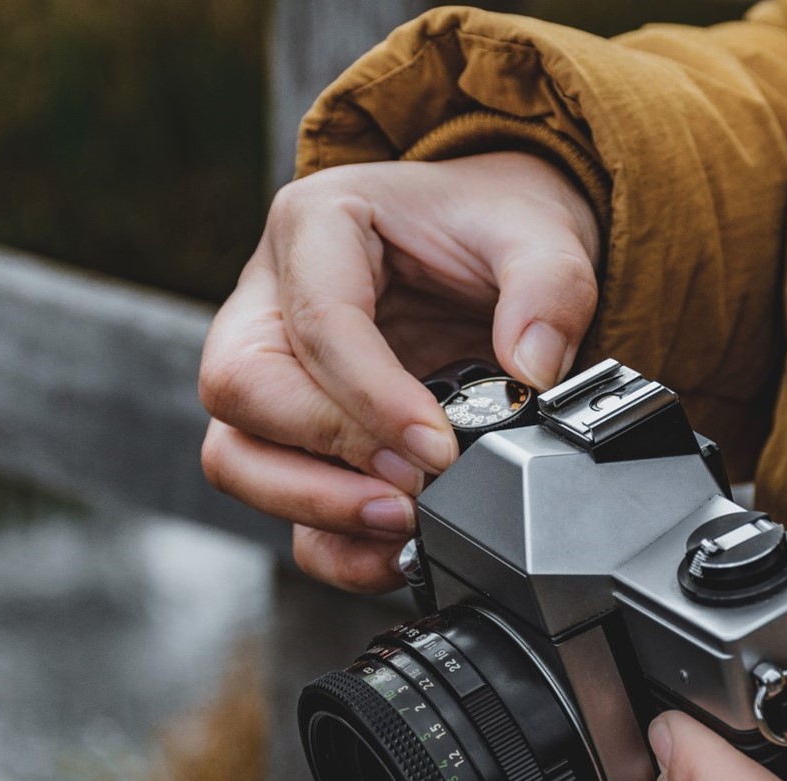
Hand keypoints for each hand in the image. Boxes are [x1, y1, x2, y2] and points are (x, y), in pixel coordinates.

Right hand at [199, 152, 600, 590]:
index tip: (439, 446)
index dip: (371, 397)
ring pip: (237, 455)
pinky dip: (330, 541)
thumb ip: (549, 289)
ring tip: (401, 526)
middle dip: (327, 455)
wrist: (497, 245)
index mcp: (317, 226)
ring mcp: (275, 373)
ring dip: (313, 506)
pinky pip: (283, 502)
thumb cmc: (493, 224)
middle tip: (415, 489)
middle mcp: (272, 299)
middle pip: (243, 390)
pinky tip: (394, 551)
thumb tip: (531, 373)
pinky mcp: (299, 435)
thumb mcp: (539, 231)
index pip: (317, 321)